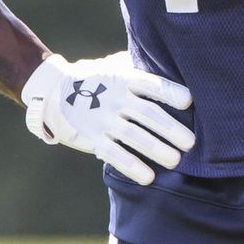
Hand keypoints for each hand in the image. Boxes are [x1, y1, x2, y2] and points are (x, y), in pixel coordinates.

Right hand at [20, 52, 195, 185]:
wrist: (52, 90)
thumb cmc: (96, 79)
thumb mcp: (114, 66)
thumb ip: (138, 69)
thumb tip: (172, 66)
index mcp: (123, 78)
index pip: (150, 84)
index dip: (170, 92)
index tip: (189, 101)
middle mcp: (115, 98)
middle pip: (147, 113)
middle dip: (170, 129)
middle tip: (190, 142)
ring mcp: (102, 118)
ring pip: (133, 136)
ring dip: (156, 149)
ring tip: (175, 160)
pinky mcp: (91, 138)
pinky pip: (113, 154)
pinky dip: (132, 166)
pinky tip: (148, 177)